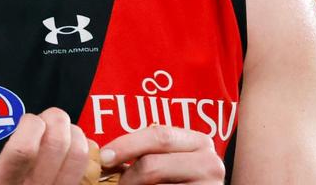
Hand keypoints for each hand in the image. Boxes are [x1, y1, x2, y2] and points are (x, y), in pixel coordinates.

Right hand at [0, 107, 98, 184]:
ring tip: (57, 129)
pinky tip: (66, 146)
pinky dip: (81, 148)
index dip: (30, 125)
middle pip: (57, 146)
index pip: (24, 150)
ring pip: (78, 155)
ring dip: (72, 131)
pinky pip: (86, 168)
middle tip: (44, 119)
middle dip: (54, 119)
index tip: (26, 121)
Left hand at [98, 126, 223, 184]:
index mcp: (199, 142)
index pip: (159, 135)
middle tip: (115, 182)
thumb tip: (106, 155)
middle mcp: (210, 163)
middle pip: (153, 164)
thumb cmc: (180, 179)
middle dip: (127, 174)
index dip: (127, 145)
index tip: (104, 156)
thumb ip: (148, 152)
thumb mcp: (170, 161)